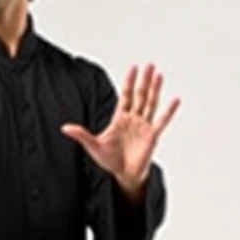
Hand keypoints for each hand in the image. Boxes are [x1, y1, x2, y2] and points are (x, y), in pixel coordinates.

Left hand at [60, 63, 180, 187]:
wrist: (123, 174)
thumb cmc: (110, 160)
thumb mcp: (93, 146)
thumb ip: (81, 135)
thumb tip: (64, 127)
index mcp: (119, 119)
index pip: (125, 96)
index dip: (128, 82)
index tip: (133, 67)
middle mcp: (133, 119)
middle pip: (140, 95)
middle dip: (143, 80)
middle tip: (149, 65)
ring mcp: (143, 126)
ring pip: (150, 103)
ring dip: (155, 89)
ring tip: (158, 75)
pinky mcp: (152, 135)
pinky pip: (162, 121)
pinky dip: (169, 111)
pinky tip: (175, 100)